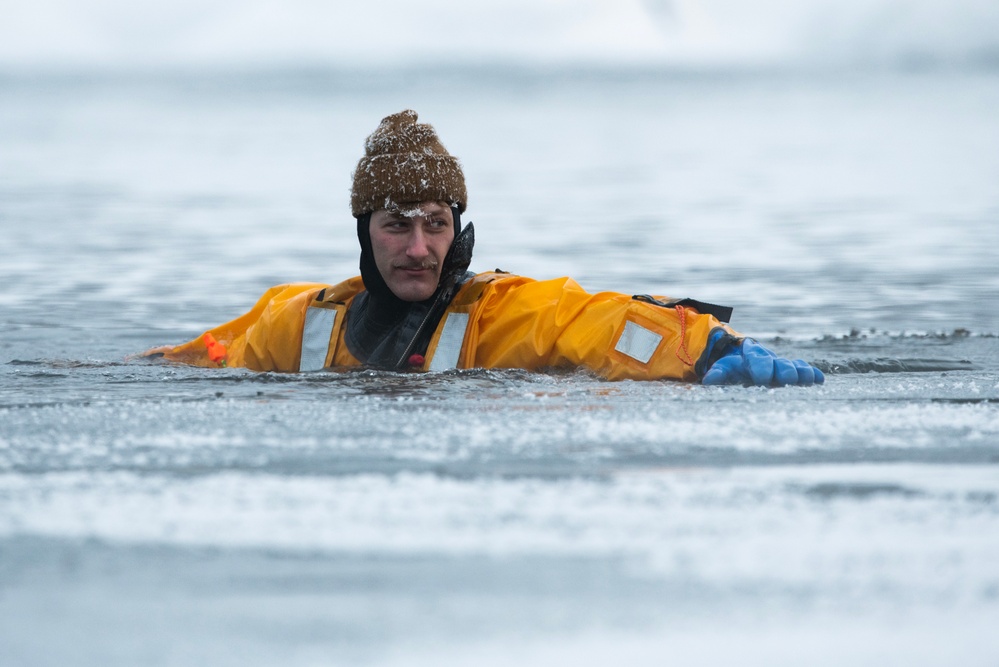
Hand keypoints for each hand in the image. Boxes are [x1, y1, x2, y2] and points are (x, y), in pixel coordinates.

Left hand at [702, 339, 823, 386]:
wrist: (743, 356)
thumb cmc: (732, 365)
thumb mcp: (723, 367)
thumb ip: (717, 372)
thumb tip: (708, 380)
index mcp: (751, 356)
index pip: (756, 359)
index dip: (760, 367)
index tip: (762, 378)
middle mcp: (769, 358)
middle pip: (778, 362)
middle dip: (783, 370)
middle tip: (786, 379)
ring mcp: (782, 363)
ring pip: (793, 366)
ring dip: (801, 373)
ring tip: (807, 380)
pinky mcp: (793, 369)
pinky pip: (804, 370)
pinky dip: (812, 374)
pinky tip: (819, 380)